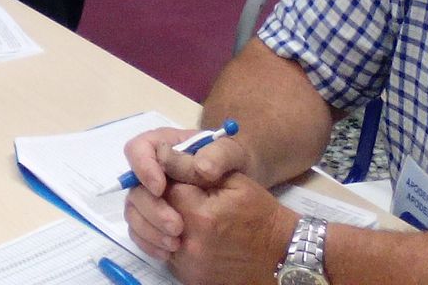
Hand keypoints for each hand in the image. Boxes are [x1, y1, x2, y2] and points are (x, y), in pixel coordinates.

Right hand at [122, 126, 257, 261]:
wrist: (240, 186)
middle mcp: (151, 169)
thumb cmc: (230, 163)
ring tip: (175, 243)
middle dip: (151, 207)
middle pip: (134, 185)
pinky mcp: (153, 216)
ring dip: (150, 228)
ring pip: (134, 209)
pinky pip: (139, 229)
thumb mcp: (230, 153)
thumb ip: (218, 155)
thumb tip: (201, 167)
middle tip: (176, 225)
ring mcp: (150, 194)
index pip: (138, 150)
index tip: (160, 188)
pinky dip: (149, 242)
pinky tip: (168, 252)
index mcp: (162, 145)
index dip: (143, 168)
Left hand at [136, 176, 295, 284]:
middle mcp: (189, 242)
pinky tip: (179, 234)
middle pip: (145, 214)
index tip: (163, 177)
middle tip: (161, 195)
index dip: (155, 178)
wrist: (282, 256)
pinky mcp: (191, 279)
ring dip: (152, 222)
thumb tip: (161, 154)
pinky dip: (164, 244)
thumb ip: (191, 166)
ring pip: (150, 237)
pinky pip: (164, 258)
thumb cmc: (260, 213)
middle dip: (148, 201)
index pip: (154, 188)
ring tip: (169, 213)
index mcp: (198, 213)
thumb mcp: (233, 181)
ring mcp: (189, 265)